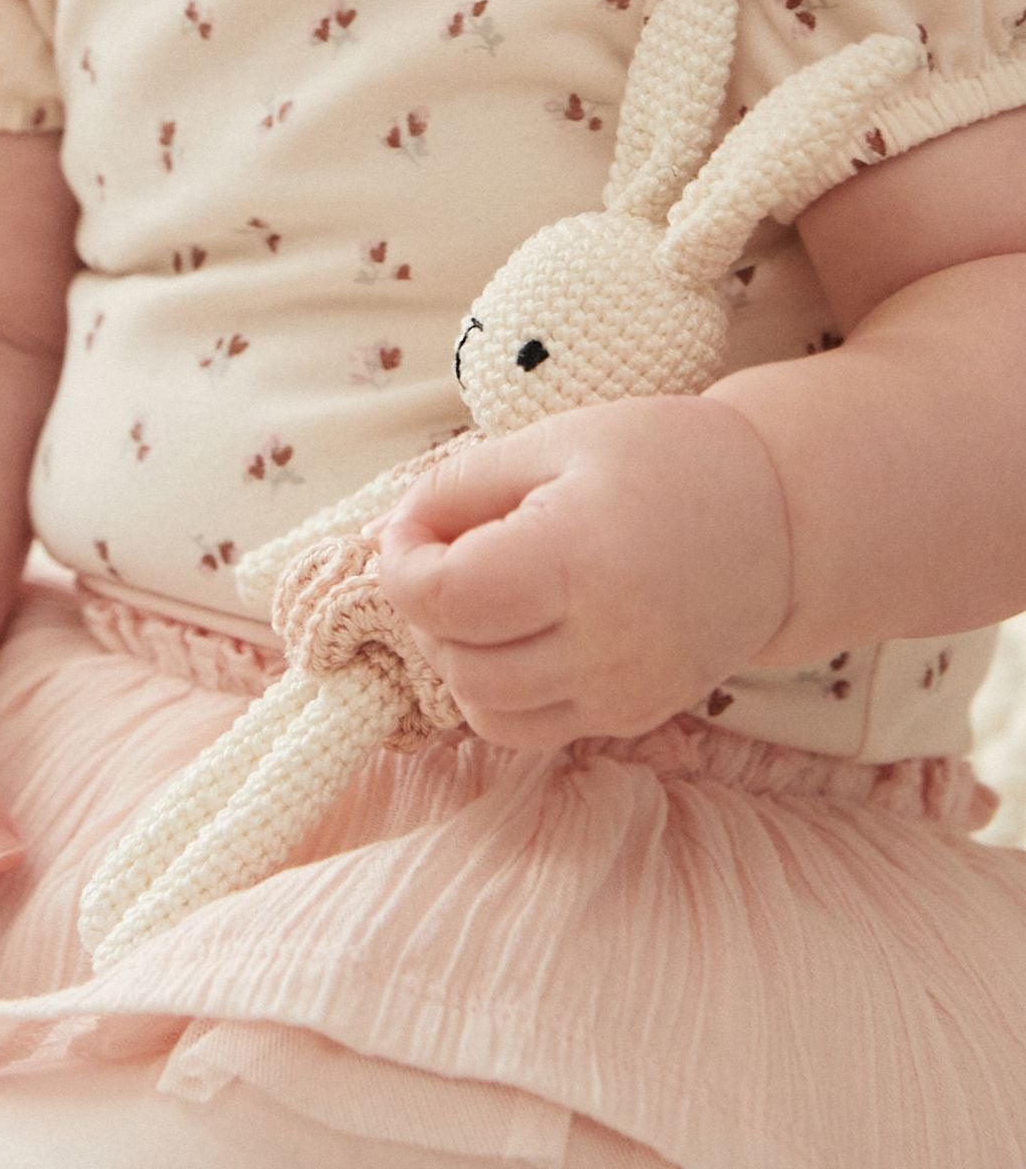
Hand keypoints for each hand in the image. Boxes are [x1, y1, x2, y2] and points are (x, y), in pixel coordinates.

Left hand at [375, 394, 795, 750]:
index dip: (401, 562)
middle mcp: (605, 641)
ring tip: (480, 594)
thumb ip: (460, 488)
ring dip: (456, 653)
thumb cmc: (659, 459)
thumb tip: (391, 535)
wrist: (777, 519)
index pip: (442, 597)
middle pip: (456, 658)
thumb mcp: (552, 442)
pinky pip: (530, 727)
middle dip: (425, 607)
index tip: (412, 526)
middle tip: (443, 551)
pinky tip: (517, 632)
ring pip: (485, 707)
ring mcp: (624, 690)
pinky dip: (499, 688)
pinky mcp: (634, 716)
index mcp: (579, 558)